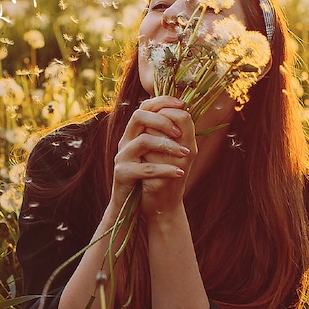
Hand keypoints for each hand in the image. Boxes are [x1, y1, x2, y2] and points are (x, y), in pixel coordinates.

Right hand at [112, 96, 196, 214]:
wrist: (139, 206)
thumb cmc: (152, 178)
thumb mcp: (158, 153)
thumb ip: (164, 134)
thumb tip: (184, 113)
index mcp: (134, 133)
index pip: (145, 107)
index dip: (162, 101)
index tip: (182, 104)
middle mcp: (125, 141)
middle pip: (139, 116)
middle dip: (163, 120)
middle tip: (180, 133)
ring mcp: (122, 157)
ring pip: (143, 141)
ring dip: (167, 145)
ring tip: (185, 153)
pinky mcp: (123, 174)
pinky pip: (146, 169)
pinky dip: (166, 169)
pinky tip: (179, 172)